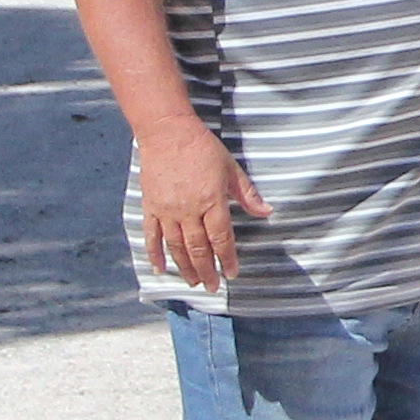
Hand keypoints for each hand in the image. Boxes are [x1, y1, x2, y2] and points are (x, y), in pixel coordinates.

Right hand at [137, 118, 266, 290]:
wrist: (167, 132)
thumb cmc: (202, 148)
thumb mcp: (231, 168)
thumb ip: (248, 194)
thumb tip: (267, 212)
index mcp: (211, 201)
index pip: (221, 238)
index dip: (228, 258)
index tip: (232, 273)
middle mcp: (188, 210)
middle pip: (198, 249)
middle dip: (207, 271)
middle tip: (213, 287)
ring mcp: (167, 210)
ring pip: (176, 247)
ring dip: (185, 268)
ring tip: (193, 283)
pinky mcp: (151, 207)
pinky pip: (152, 236)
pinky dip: (155, 255)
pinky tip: (161, 269)